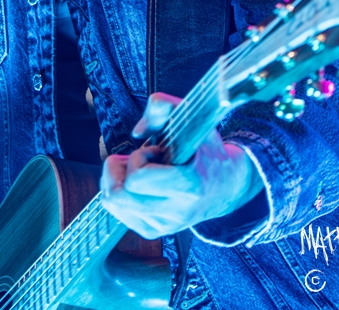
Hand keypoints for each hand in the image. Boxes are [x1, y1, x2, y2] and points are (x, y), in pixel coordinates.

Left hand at [100, 93, 261, 238]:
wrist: (225, 186)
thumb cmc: (206, 152)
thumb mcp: (194, 120)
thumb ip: (164, 107)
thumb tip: (138, 131)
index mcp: (189, 187)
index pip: (137, 179)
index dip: (139, 157)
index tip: (156, 150)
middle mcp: (175, 213)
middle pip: (117, 196)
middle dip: (120, 169)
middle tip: (140, 158)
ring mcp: (162, 226)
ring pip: (112, 203)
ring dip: (118, 179)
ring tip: (140, 170)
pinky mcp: (152, 231)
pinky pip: (117, 211)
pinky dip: (120, 192)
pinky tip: (139, 183)